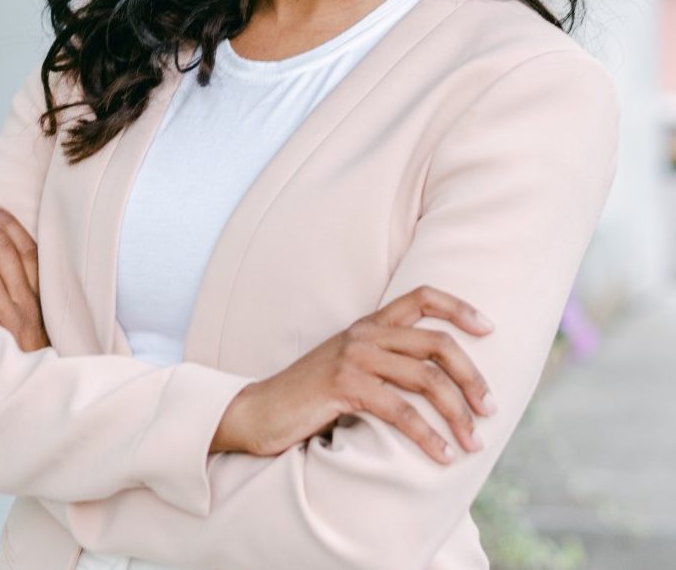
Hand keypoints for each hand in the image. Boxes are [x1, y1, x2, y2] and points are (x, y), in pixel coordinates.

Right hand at [210, 285, 495, 465]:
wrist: (260, 412)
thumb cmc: (310, 398)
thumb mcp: (351, 369)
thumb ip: (386, 365)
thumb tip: (440, 382)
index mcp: (369, 325)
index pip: (421, 295)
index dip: (459, 306)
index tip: (490, 328)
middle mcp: (364, 334)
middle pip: (436, 342)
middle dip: (471, 376)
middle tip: (490, 409)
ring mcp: (354, 357)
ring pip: (426, 379)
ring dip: (458, 413)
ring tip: (473, 442)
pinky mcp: (344, 386)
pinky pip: (400, 411)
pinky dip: (427, 436)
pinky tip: (442, 454)